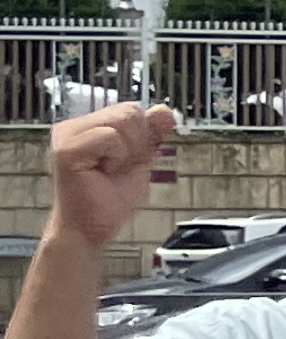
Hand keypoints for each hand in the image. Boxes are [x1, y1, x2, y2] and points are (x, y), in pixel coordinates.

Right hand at [45, 104, 177, 250]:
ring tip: (108, 170)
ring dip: (127, 152)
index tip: (127, 160)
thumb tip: (165, 110)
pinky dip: (117, 157)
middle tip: (117, 167)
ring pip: (122, 122)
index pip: (131, 109)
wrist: (90, 228)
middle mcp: (74, 126)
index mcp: (90, 126)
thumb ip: (152, 133)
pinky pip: (110, 137)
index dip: (142, 136)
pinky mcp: (66, 148)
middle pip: (129, 112)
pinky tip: (101, 172)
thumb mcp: (141, 159)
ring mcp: (67, 135)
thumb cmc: (109, 199)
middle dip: (137, 143)